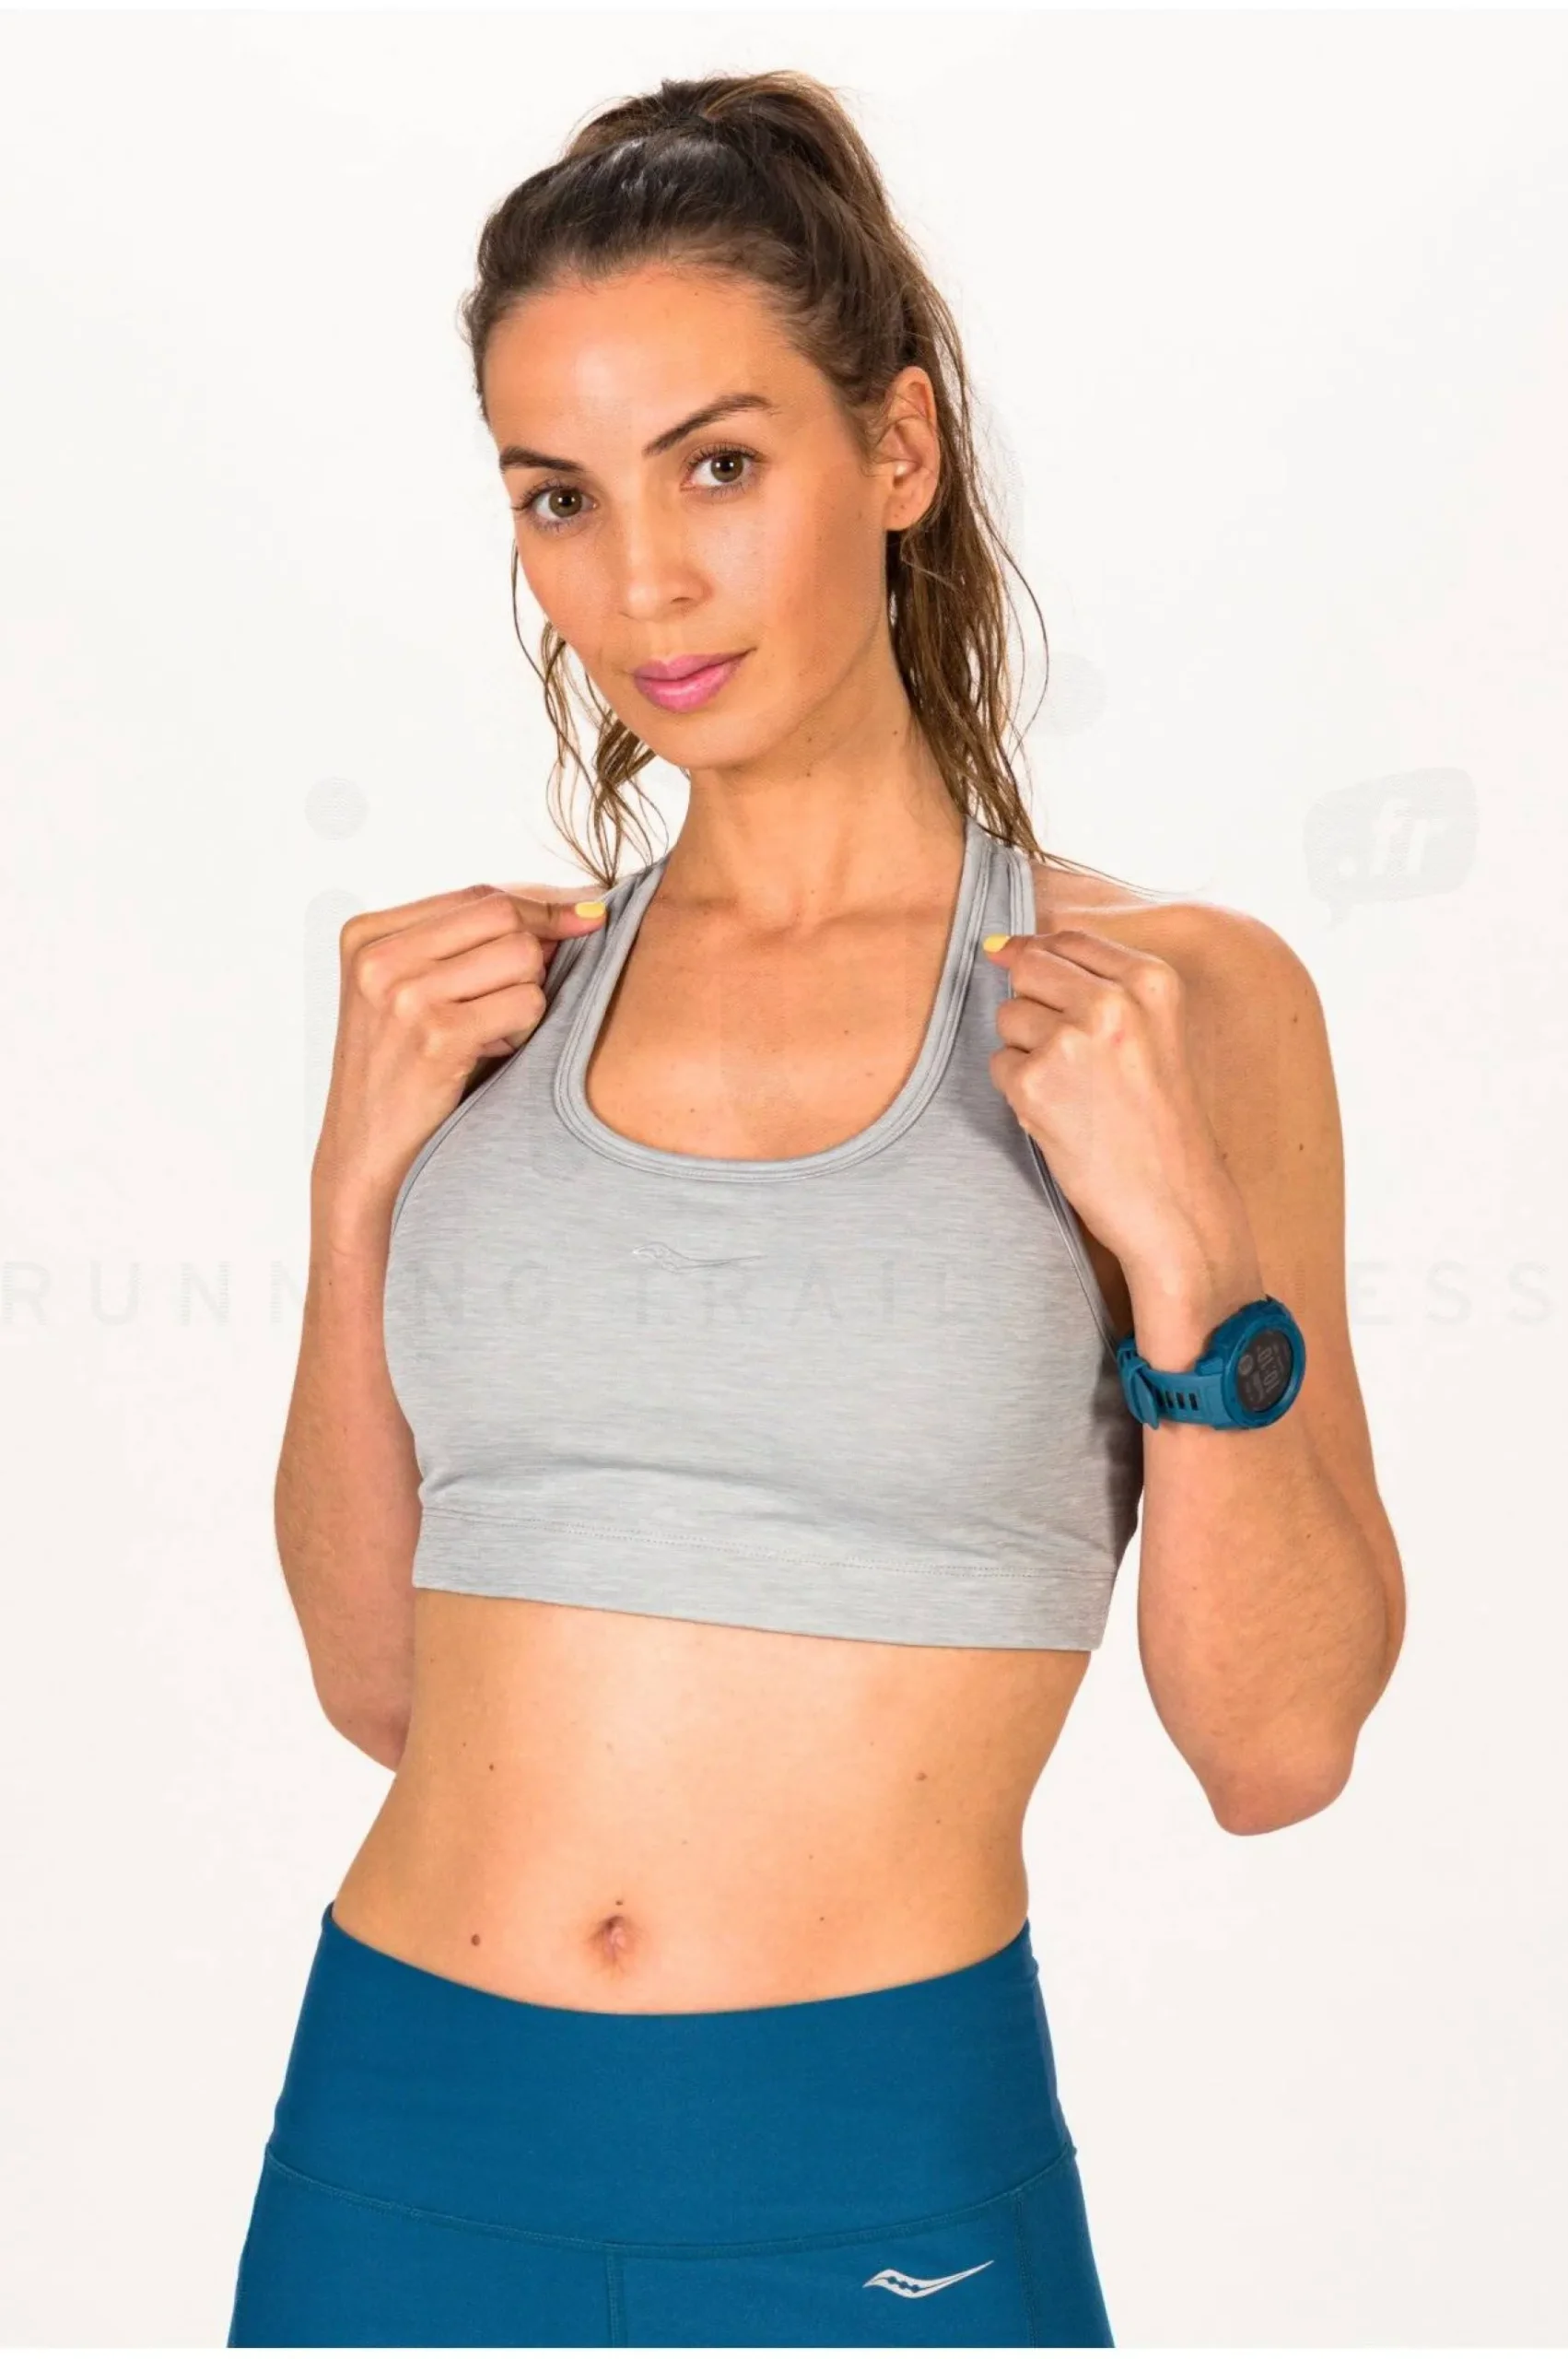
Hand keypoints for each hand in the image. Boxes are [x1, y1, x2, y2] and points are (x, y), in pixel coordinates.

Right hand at [312, 879, 606, 1220]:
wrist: (366, 1151)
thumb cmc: (401, 1071)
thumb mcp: (408, 992)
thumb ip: (466, 946)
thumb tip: (573, 913)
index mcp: (367, 935)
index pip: (477, 896)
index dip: (539, 907)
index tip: (581, 919)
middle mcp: (380, 957)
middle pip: (504, 916)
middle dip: (537, 950)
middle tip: (527, 991)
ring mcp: (405, 995)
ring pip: (522, 957)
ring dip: (527, 996)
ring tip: (493, 1029)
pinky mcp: (437, 1035)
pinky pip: (527, 1004)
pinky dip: (525, 1029)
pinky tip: (492, 1051)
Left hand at [984, 926, 1250, 1284]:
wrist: (1173, 1201)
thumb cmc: (1160, 1122)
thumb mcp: (1153, 1032)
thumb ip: (1095, 983)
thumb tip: (1001, 947)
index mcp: (1152, 981)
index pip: (1069, 940)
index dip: (1038, 953)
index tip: (1025, 967)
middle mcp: (1113, 1002)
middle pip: (1030, 969)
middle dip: (1033, 1005)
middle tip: (1066, 1053)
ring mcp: (1071, 1041)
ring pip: (1009, 1016)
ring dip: (1026, 1051)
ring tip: (1073, 1090)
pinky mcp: (1035, 1083)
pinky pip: (999, 1064)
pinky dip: (1019, 1091)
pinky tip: (1060, 1115)